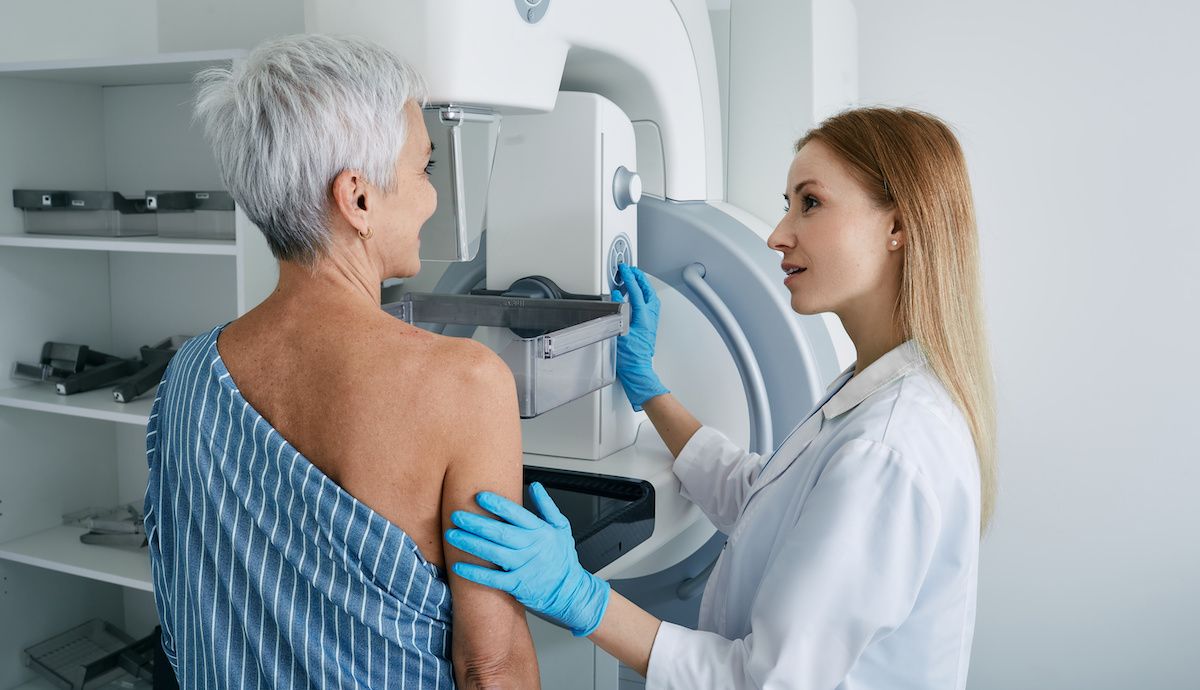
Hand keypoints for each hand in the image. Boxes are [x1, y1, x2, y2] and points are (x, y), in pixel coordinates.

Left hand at [446, 483, 610, 636]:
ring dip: (470, 544)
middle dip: (475, 523)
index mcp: (541, 531)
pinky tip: (459, 566)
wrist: (571, 592)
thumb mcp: (562, 528)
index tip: (479, 496)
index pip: (516, 514)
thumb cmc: (563, 559)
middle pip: (500, 532)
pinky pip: (493, 579)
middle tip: (456, 515)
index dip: (497, 505)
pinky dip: (475, 573)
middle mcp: (531, 548)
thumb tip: (536, 486)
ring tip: (452, 535)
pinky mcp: (517, 585)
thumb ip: (547, 506)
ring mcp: (524, 567)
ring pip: (493, 553)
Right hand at [610, 264, 668, 410]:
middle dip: (640, 278)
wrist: (637, 371)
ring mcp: (651, 322)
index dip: (630, 278)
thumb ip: (619, 311)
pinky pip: (649, 305)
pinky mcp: (649, 327)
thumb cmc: (630, 357)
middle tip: (632, 270)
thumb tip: (619, 297)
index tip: (625, 269)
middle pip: (647, 291)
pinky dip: (643, 296)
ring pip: (650, 298)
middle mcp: (650, 317)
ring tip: (635, 279)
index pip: (637, 291)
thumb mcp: (620, 331)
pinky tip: (637, 297)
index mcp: (643, 317)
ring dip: (643, 287)